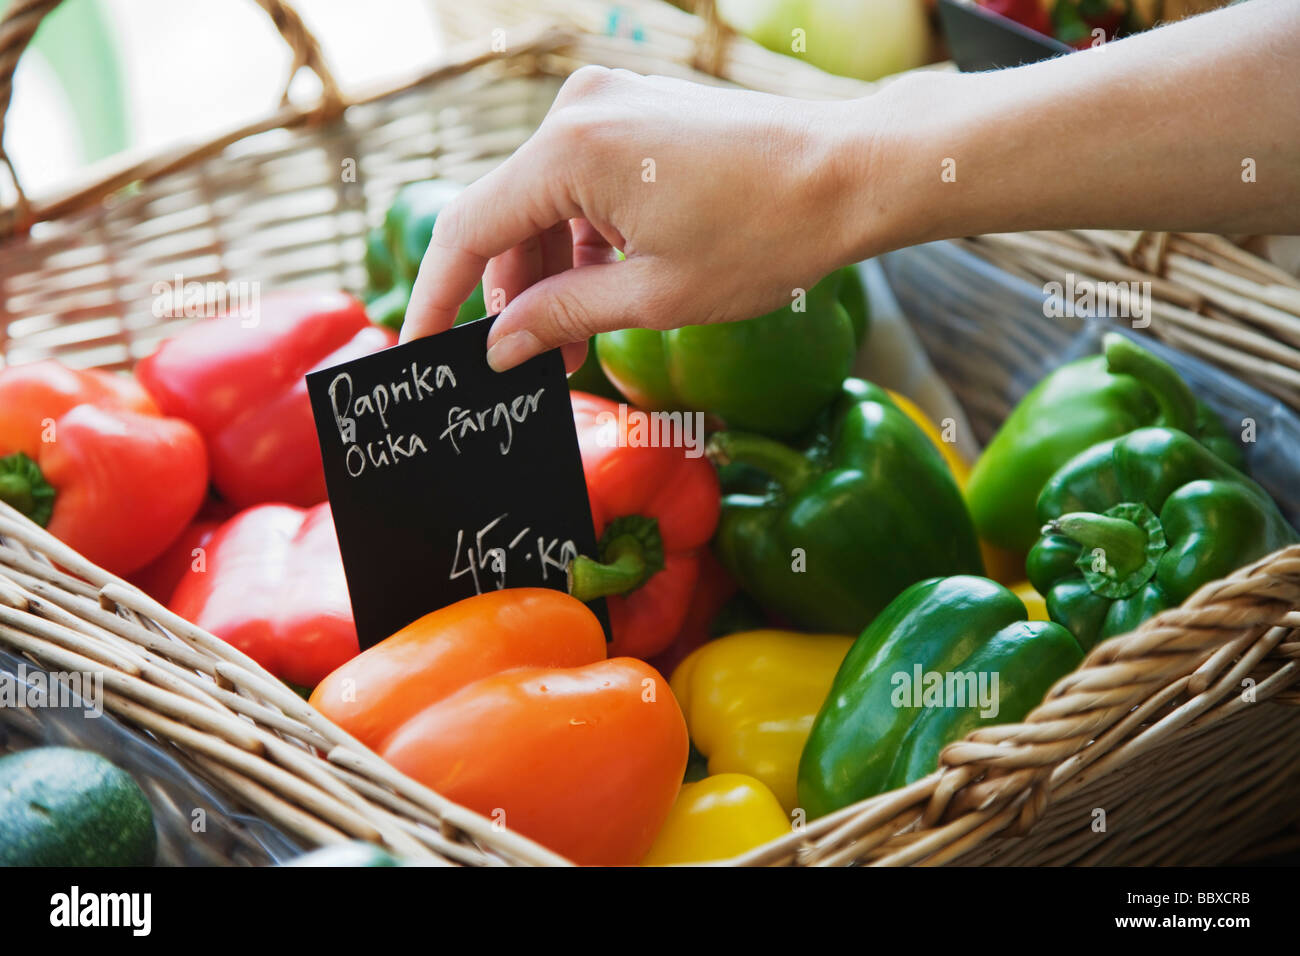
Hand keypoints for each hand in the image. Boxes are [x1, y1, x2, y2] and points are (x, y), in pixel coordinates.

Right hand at [401, 66, 879, 370]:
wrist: (853, 173)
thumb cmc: (767, 235)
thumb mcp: (654, 297)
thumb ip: (561, 318)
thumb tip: (498, 347)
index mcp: (571, 150)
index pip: (468, 229)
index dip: (437, 296)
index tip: (421, 348)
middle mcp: (578, 112)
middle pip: (507, 217)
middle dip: (513, 296)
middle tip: (535, 365)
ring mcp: (610, 106)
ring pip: (546, 203)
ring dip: (551, 272)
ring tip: (579, 341)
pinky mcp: (638, 114)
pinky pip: (583, 183)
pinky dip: (584, 238)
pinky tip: (608, 288)